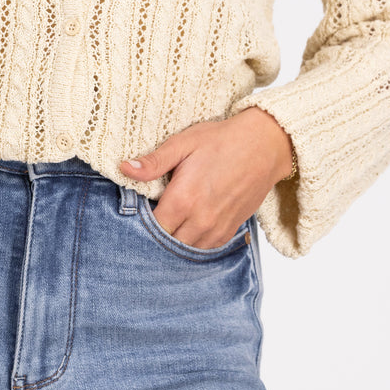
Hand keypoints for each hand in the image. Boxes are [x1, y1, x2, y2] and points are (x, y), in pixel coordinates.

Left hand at [119, 107, 293, 248]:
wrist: (265, 146)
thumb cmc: (223, 140)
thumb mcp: (183, 143)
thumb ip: (154, 162)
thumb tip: (125, 168)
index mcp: (183, 199)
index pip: (152, 227)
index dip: (141, 221)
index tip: (140, 209)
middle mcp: (200, 219)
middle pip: (167, 242)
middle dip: (157, 232)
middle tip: (154, 215)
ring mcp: (218, 227)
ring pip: (187, 249)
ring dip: (176, 239)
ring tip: (171, 221)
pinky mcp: (231, 229)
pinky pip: (206, 248)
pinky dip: (195, 241)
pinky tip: (190, 226)